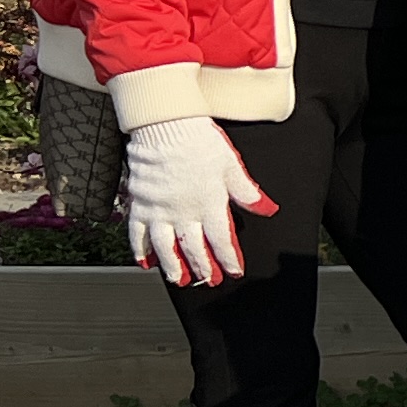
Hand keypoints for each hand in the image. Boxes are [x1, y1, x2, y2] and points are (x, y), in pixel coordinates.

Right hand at [122, 114, 273, 287]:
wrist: (164, 124)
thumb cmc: (199, 141)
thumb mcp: (231, 166)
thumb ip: (248, 192)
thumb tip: (269, 209)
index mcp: (210, 203)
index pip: (222, 240)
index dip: (229, 258)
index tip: (234, 271)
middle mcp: (184, 211)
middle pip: (194, 248)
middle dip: (204, 268)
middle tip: (209, 281)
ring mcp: (159, 210)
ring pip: (166, 248)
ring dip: (174, 267)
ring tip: (180, 280)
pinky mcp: (140, 204)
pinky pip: (137, 233)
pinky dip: (140, 251)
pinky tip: (146, 263)